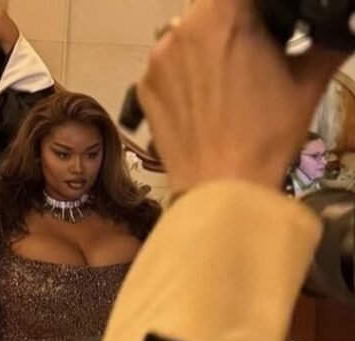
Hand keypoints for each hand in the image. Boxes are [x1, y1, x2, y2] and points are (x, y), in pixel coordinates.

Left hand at [137, 0, 347, 192]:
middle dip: (231, 23)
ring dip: (205, 47)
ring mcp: (156, 60)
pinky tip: (204, 100)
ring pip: (185, 36)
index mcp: (222, 16)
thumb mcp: (308, 80)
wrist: (221, 186)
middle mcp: (181, 30)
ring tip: (229, 79)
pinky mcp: (142, 87)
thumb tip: (338, 29)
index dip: (254, 8)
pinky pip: (166, 67)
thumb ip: (324, 42)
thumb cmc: (265, 134)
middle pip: (208, 9)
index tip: (266, 22)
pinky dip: (183, 75)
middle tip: (253, 51)